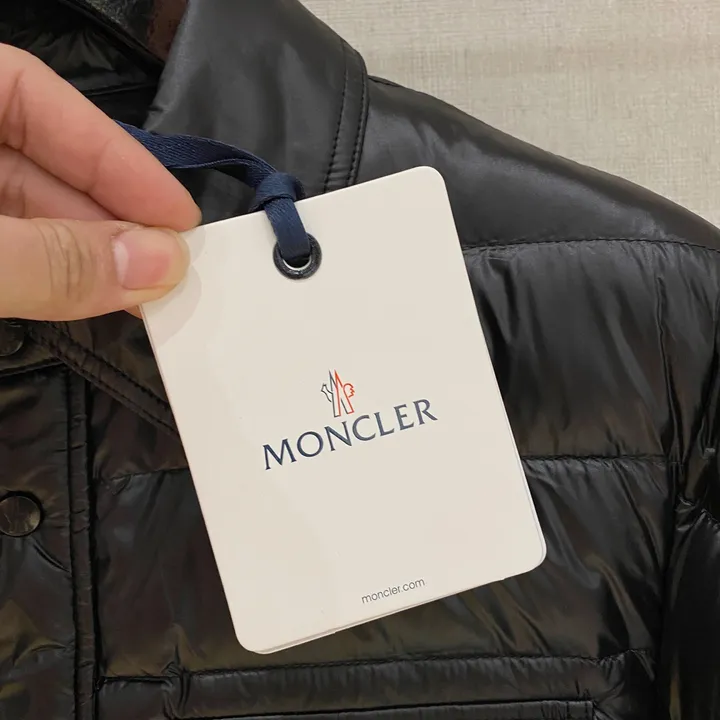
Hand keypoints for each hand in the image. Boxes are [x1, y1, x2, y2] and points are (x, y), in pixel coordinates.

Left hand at [0, 44, 200, 320]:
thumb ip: (52, 257)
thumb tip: (160, 265)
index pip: (31, 93)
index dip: (115, 155)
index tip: (179, 216)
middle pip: (36, 159)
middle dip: (108, 216)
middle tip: (166, 266)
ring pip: (21, 211)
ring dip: (85, 252)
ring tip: (141, 288)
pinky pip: (6, 251)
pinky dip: (48, 274)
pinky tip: (89, 294)